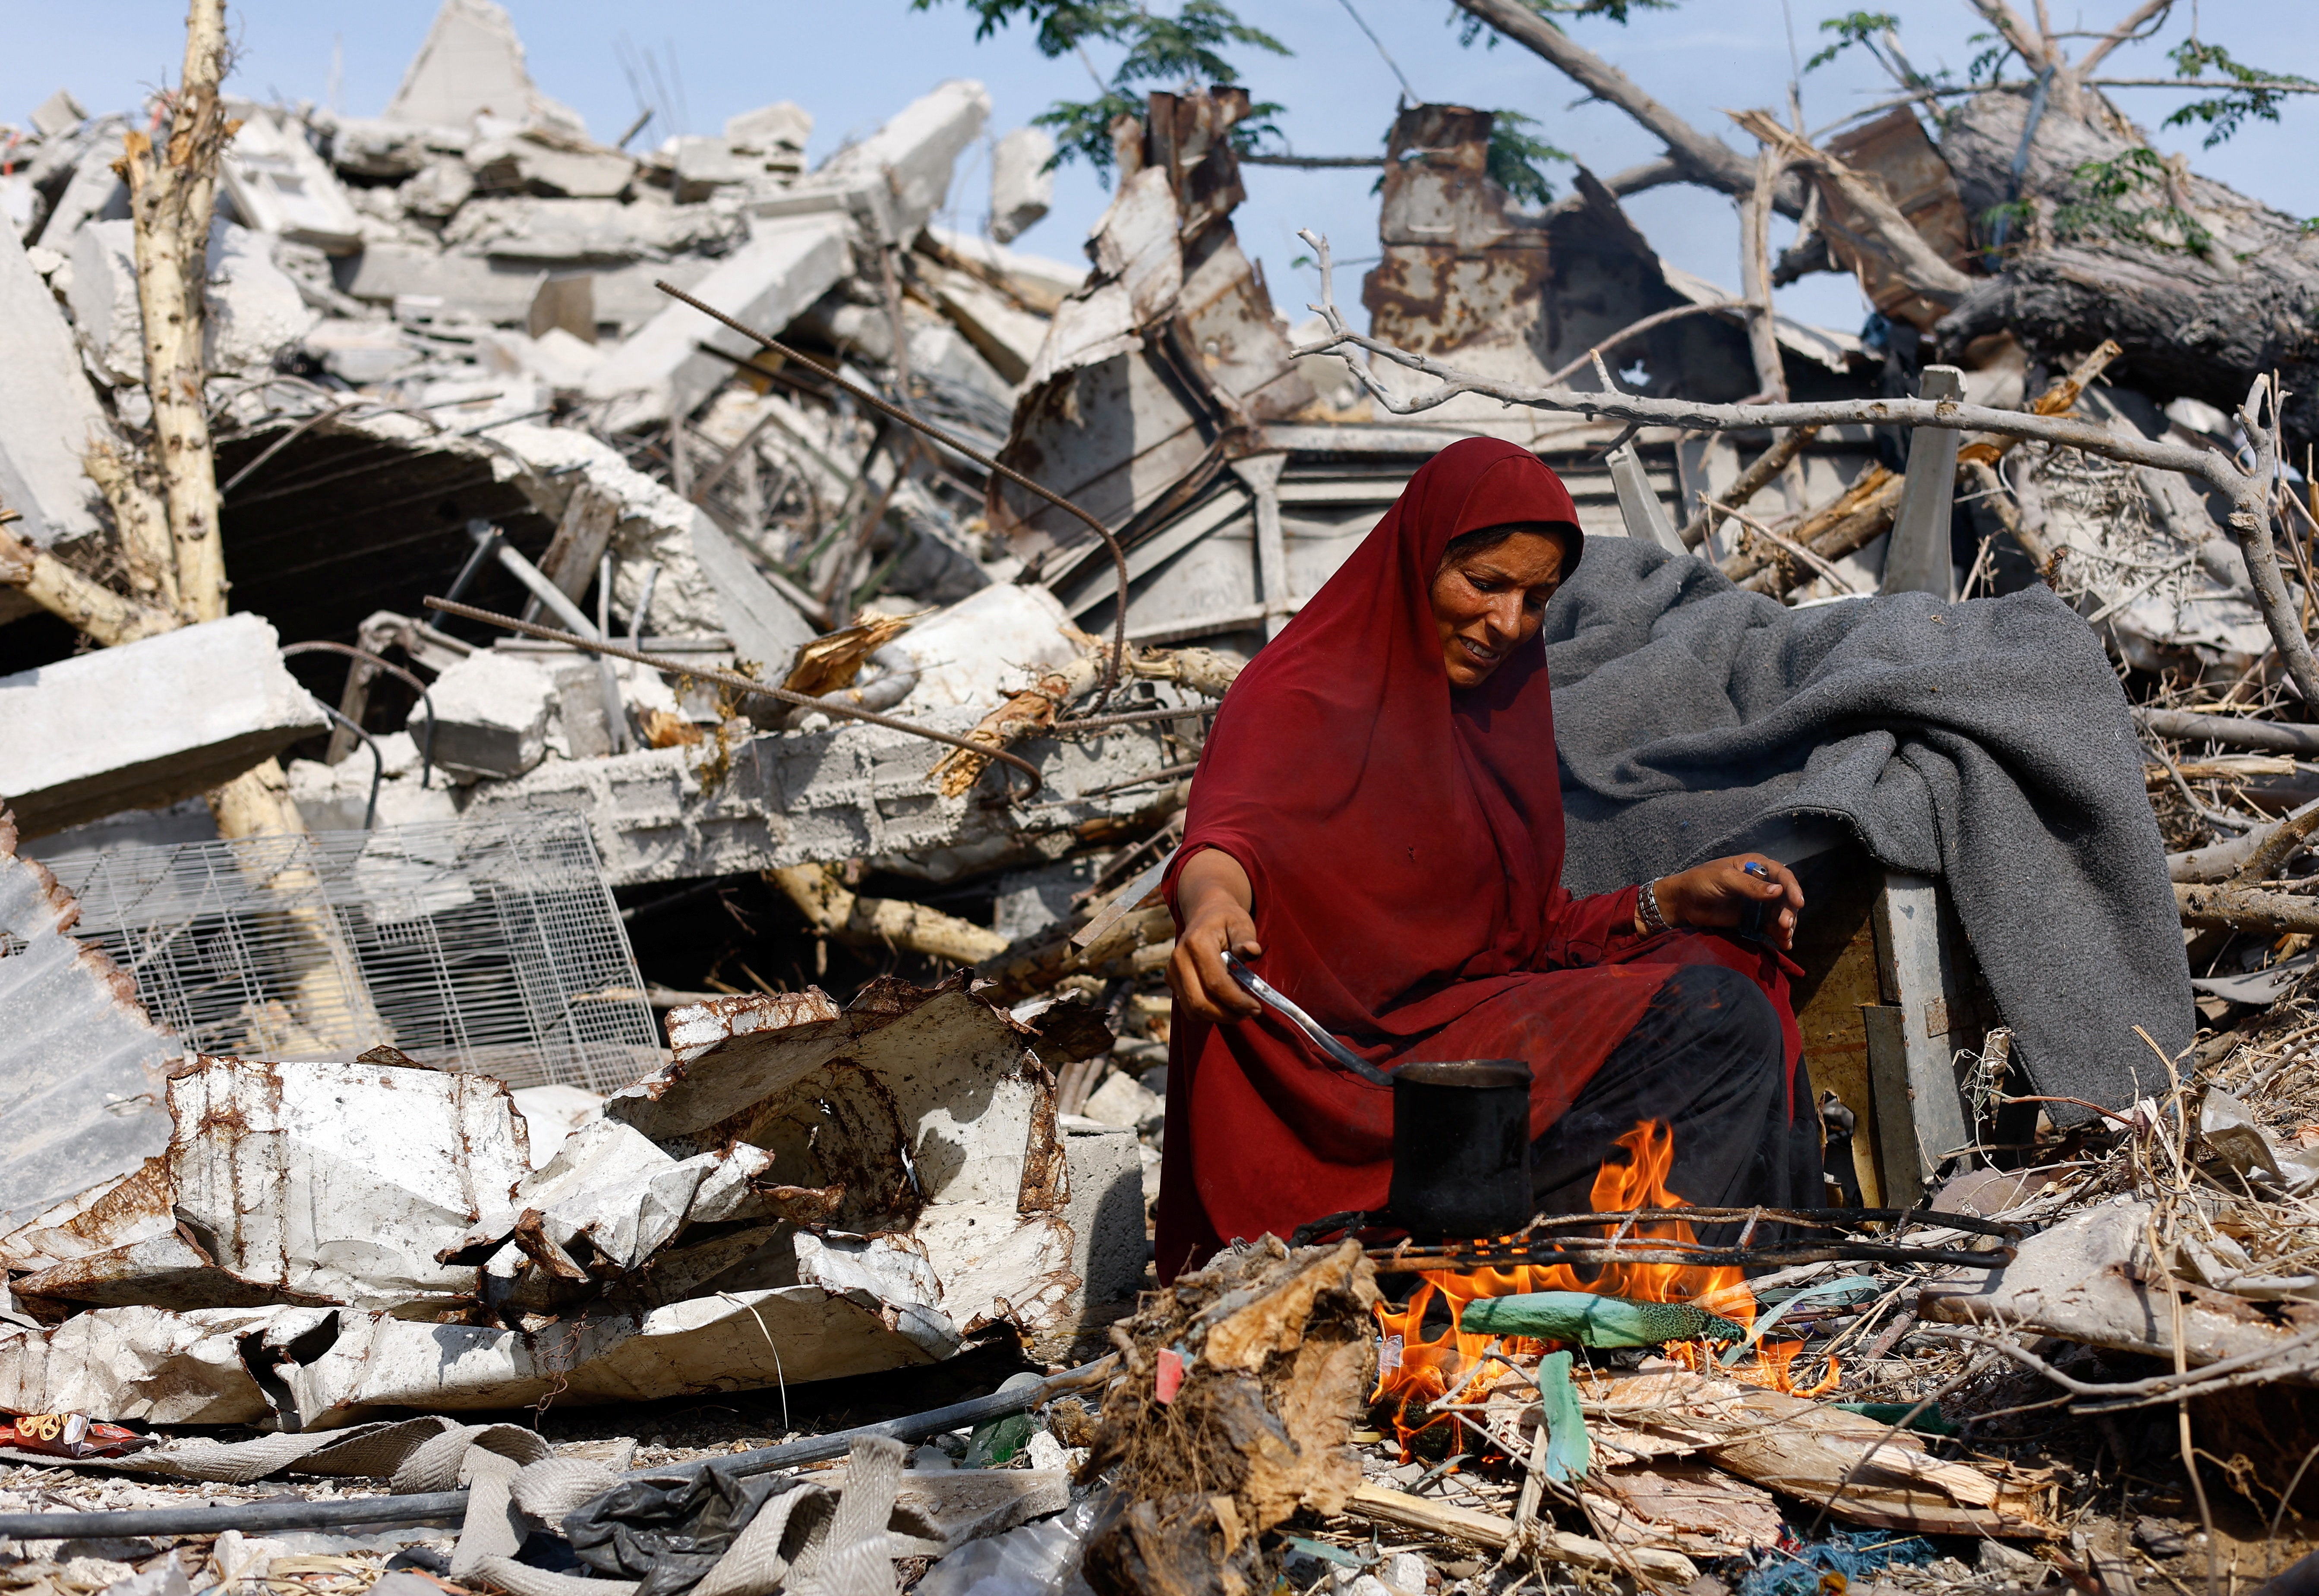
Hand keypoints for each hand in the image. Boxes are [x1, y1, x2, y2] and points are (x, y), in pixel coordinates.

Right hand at [1167, 850, 1263, 1022]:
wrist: (1205, 914)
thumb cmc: (1227, 920)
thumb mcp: (1241, 923)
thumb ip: (1245, 938)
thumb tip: (1252, 951)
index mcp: (1196, 943)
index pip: (1215, 982)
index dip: (1236, 1000)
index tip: (1256, 1008)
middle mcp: (1178, 959)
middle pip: (1200, 1001)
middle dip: (1227, 1014)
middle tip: (1249, 1013)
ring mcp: (1171, 971)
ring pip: (1192, 1009)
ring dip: (1217, 1017)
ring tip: (1239, 1011)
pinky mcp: (1171, 980)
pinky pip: (1188, 1007)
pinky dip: (1207, 1013)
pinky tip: (1224, 1005)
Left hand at [1642, 855, 1804, 951]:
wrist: (1682, 903)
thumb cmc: (1700, 882)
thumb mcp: (1724, 879)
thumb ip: (1750, 886)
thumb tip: (1778, 891)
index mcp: (1756, 866)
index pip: (1782, 875)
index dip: (1792, 888)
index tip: (1798, 903)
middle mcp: (1762, 883)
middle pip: (1785, 897)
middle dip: (1789, 911)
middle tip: (1785, 925)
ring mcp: (1758, 903)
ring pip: (1781, 913)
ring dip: (1787, 925)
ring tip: (1785, 938)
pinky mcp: (1752, 919)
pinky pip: (1771, 927)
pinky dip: (1779, 935)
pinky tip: (1785, 944)